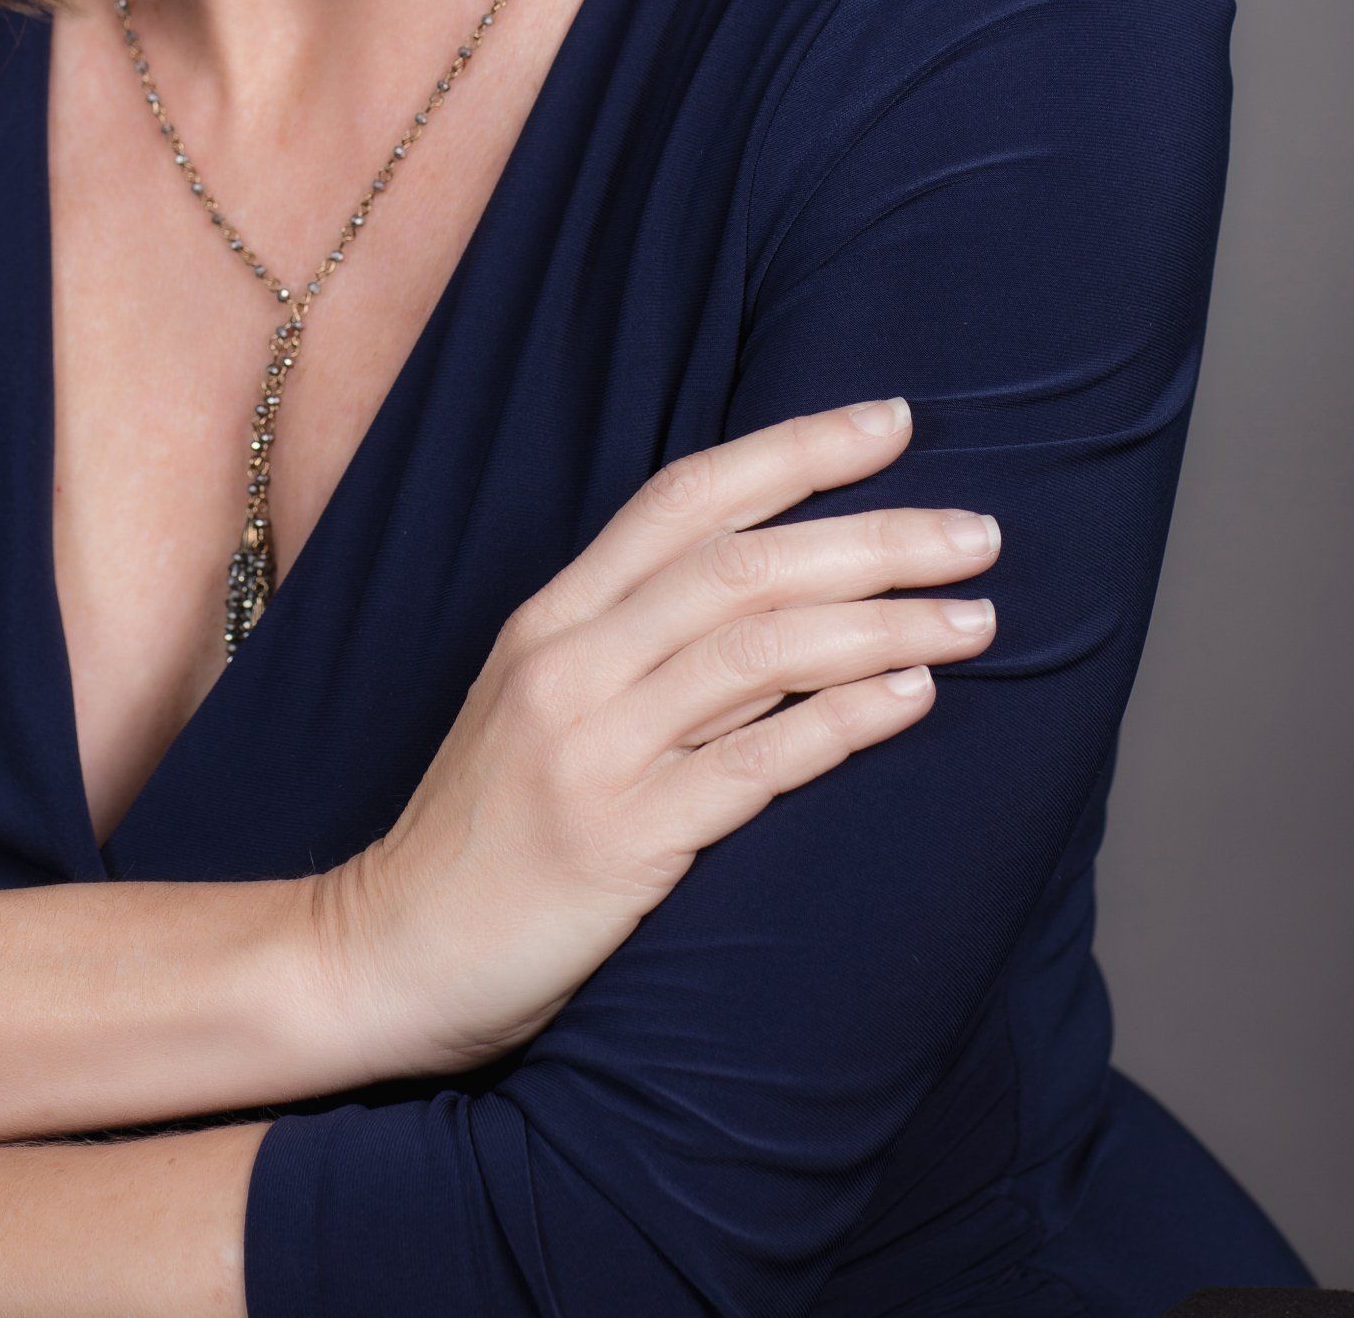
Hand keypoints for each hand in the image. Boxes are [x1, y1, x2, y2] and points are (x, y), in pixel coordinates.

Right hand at [315, 395, 1001, 1074]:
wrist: (390, 952)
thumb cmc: (487, 830)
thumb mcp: (543, 704)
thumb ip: (638, 643)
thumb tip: (785, 595)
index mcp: (554, 616)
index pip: (686, 497)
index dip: (796, 451)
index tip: (895, 419)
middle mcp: (571, 662)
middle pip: (742, 564)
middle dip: (874, 535)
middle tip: (980, 532)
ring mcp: (592, 749)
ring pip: (759, 651)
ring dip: (884, 625)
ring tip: (977, 617)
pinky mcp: (620, 841)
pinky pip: (754, 765)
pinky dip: (843, 722)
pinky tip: (915, 701)